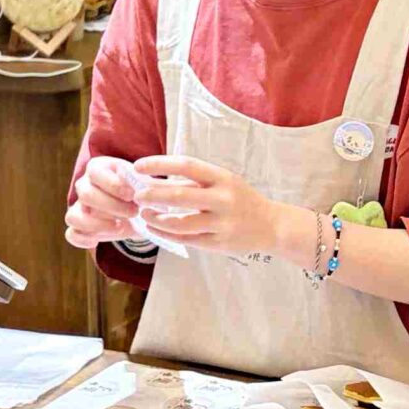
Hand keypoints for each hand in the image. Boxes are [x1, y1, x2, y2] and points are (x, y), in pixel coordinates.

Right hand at [65, 154, 142, 248]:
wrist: (139, 210)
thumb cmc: (139, 191)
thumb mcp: (144, 182)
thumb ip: (142, 183)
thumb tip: (141, 189)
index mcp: (97, 168)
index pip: (95, 172)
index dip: (113, 184)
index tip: (131, 194)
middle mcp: (84, 186)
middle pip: (86, 195)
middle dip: (112, 206)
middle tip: (134, 212)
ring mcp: (79, 207)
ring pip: (74, 216)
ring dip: (98, 224)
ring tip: (120, 227)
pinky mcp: (79, 227)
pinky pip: (72, 235)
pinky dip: (83, 240)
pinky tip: (99, 241)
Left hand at [129, 155, 306, 263]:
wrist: (271, 225)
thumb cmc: (240, 199)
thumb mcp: (222, 182)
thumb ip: (192, 182)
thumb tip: (154, 179)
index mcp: (222, 178)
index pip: (186, 165)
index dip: (159, 164)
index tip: (138, 166)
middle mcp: (223, 199)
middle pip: (180, 196)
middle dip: (153, 195)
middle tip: (137, 195)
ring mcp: (221, 223)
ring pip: (180, 223)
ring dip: (157, 219)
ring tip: (144, 214)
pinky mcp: (219, 243)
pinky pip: (187, 239)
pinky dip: (166, 234)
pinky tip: (155, 230)